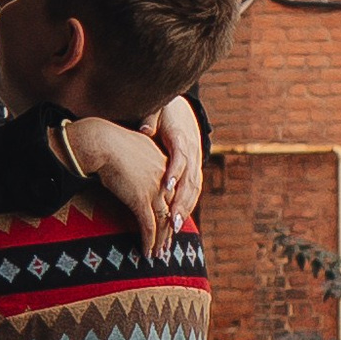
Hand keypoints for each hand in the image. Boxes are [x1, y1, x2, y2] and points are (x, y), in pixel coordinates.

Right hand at [65, 116, 175, 257]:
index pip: (174, 195)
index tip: (170, 226)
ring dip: (160, 241)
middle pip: (172, 211)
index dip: (172, 213)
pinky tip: (147, 252)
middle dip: (169, 232)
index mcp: (167, 167)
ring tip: (157, 254)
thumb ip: (144, 158)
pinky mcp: (141, 200)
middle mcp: (166, 180)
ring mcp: (155, 191)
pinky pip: (148, 226)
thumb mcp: (138, 147)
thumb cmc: (114, 142)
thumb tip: (138, 163)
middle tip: (165, 247)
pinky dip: (149, 241)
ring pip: (163, 222)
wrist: (103, 143)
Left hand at [145, 94, 202, 227]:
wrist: (181, 111)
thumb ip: (151, 119)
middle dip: (181, 202)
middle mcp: (192, 152)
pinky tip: (179, 221)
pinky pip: (193, 191)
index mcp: (181, 138)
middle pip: (189, 180)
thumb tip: (144, 129)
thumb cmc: (164, 112)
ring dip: (185, 208)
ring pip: (193, 188)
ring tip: (174, 228)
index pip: (180, 158)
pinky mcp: (195, 170)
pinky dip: (187, 206)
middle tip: (171, 220)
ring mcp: (196, 162)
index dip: (175, 173)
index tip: (166, 187)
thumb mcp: (157, 111)